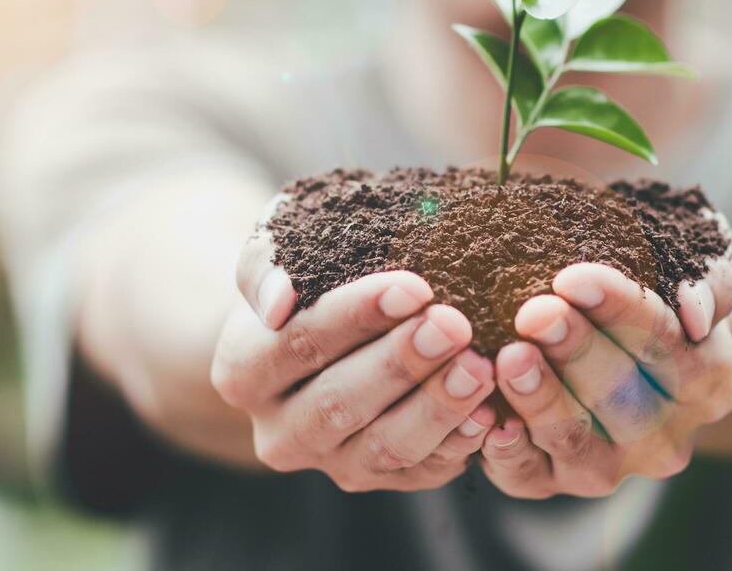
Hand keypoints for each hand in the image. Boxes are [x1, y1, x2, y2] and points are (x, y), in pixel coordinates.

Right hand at [210, 217, 497, 491]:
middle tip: (454, 325)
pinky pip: (422, 471)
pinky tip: (490, 411)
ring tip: (480, 367)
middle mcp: (279, 432)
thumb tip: (279, 299)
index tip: (414, 286)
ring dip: (436, 407)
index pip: (299, 342)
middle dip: (402, 363)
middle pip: (340, 402)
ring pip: (384, 447)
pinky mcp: (380, 481)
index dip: (357, 316)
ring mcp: (330, 464)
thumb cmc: (303, 278)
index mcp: (241, 373)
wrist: (312, 338)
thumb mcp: (275, 250)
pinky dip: (458, 443)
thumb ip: (266, 264)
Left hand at [481, 257, 731, 497]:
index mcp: (706, 382)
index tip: (573, 278)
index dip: (617, 308)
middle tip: (534, 313)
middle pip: (616, 393)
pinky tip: (488, 415)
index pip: (662, 342)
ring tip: (510, 356)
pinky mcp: (554, 482)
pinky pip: (526, 475)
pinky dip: (506, 448)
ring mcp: (610, 467)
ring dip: (538, 396)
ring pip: (572, 437)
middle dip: (572, 349)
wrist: (628, 353)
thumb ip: (709, 281)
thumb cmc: (656, 294)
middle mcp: (664, 438)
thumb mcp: (696, 270)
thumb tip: (695, 309)